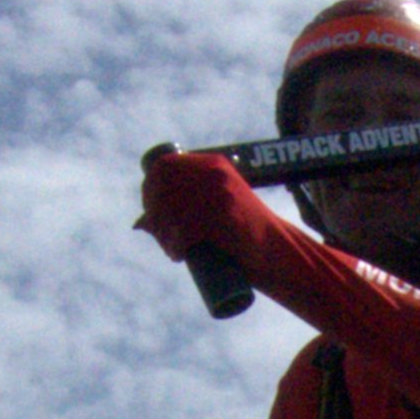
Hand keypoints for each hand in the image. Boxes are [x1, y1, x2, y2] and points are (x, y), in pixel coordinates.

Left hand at [135, 143, 280, 269]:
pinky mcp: (223, 218)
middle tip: (162, 236)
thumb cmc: (245, 234)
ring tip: (172, 249)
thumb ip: (186, 205)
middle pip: (163, 187)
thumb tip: (140, 223)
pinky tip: (179, 254)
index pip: (164, 166)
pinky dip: (175, 245)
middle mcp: (215, 174)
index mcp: (213, 164)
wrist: (279, 251)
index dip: (150, 190)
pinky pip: (183, 229)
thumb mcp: (218, 207)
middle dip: (154, 213)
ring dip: (164, 233)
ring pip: (170, 210)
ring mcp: (219, 194)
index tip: (152, 212)